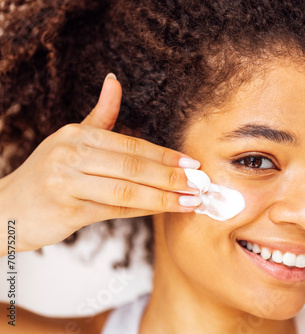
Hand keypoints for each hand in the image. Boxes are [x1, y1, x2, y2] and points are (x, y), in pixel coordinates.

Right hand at [0, 73, 201, 254]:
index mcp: (77, 135)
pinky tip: (163, 210)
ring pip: (127, 190)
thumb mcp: (71, 139)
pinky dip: (143, 210)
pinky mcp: (67, 209)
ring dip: (163, 196)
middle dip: (171, 176)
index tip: (193, 163)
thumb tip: (114, 80)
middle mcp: (71, 154)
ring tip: (190, 200)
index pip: (132, 145)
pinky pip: (114, 210)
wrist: (5, 208)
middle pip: (133, 166)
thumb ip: (100, 115)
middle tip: (200, 183)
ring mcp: (67, 182)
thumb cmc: (48, 174)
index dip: (165, 155)